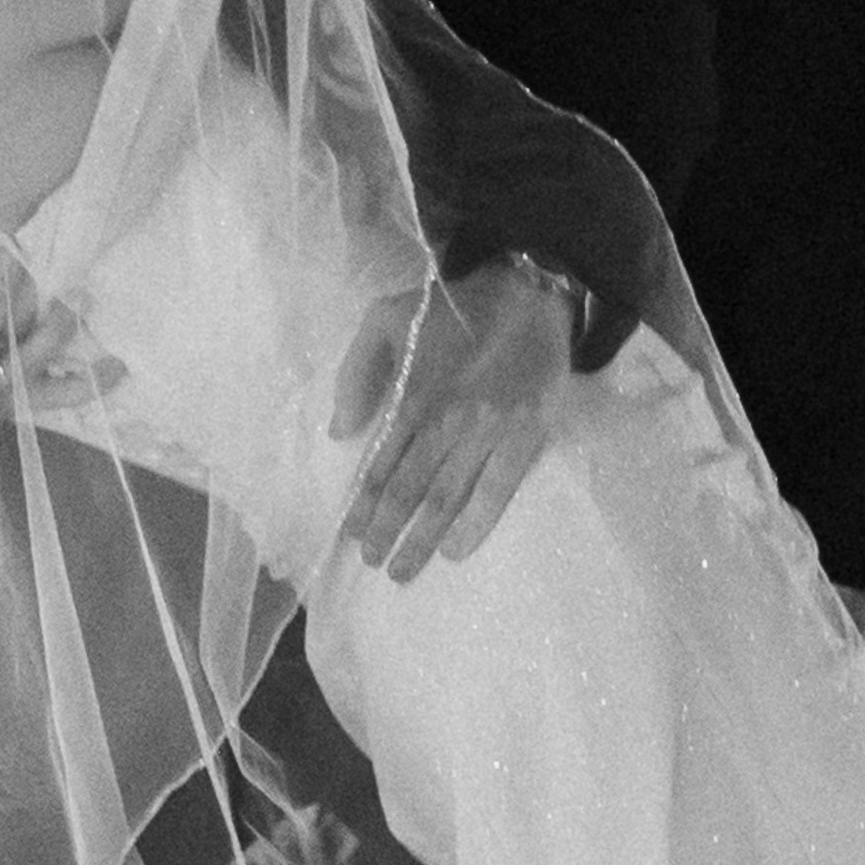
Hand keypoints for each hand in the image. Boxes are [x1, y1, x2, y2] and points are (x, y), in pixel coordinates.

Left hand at [331, 263, 575, 581]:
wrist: (526, 294)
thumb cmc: (451, 309)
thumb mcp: (385, 319)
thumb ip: (357, 373)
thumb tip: (339, 431)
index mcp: (411, 394)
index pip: (379, 463)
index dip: (362, 503)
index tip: (349, 533)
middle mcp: (445, 420)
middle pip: (408, 490)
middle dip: (386, 531)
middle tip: (373, 562)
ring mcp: (487, 432)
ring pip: (447, 498)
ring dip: (421, 538)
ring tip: (402, 570)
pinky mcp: (525, 437)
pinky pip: (497, 491)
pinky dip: (476, 525)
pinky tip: (456, 551)